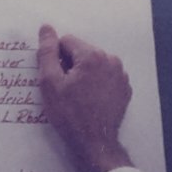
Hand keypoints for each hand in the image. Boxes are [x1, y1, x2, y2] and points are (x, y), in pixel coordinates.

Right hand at [36, 24, 132, 171]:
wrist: (94, 143)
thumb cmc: (69, 114)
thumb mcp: (50, 83)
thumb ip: (47, 52)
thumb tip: (46, 29)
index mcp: (92, 56)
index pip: (66, 42)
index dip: (56, 59)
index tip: (56, 80)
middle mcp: (111, 60)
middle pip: (82, 52)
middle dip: (71, 66)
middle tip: (65, 91)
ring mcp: (120, 75)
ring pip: (94, 64)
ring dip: (84, 75)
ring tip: (78, 97)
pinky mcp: (124, 88)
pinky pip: (105, 77)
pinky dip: (96, 84)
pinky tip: (90, 101)